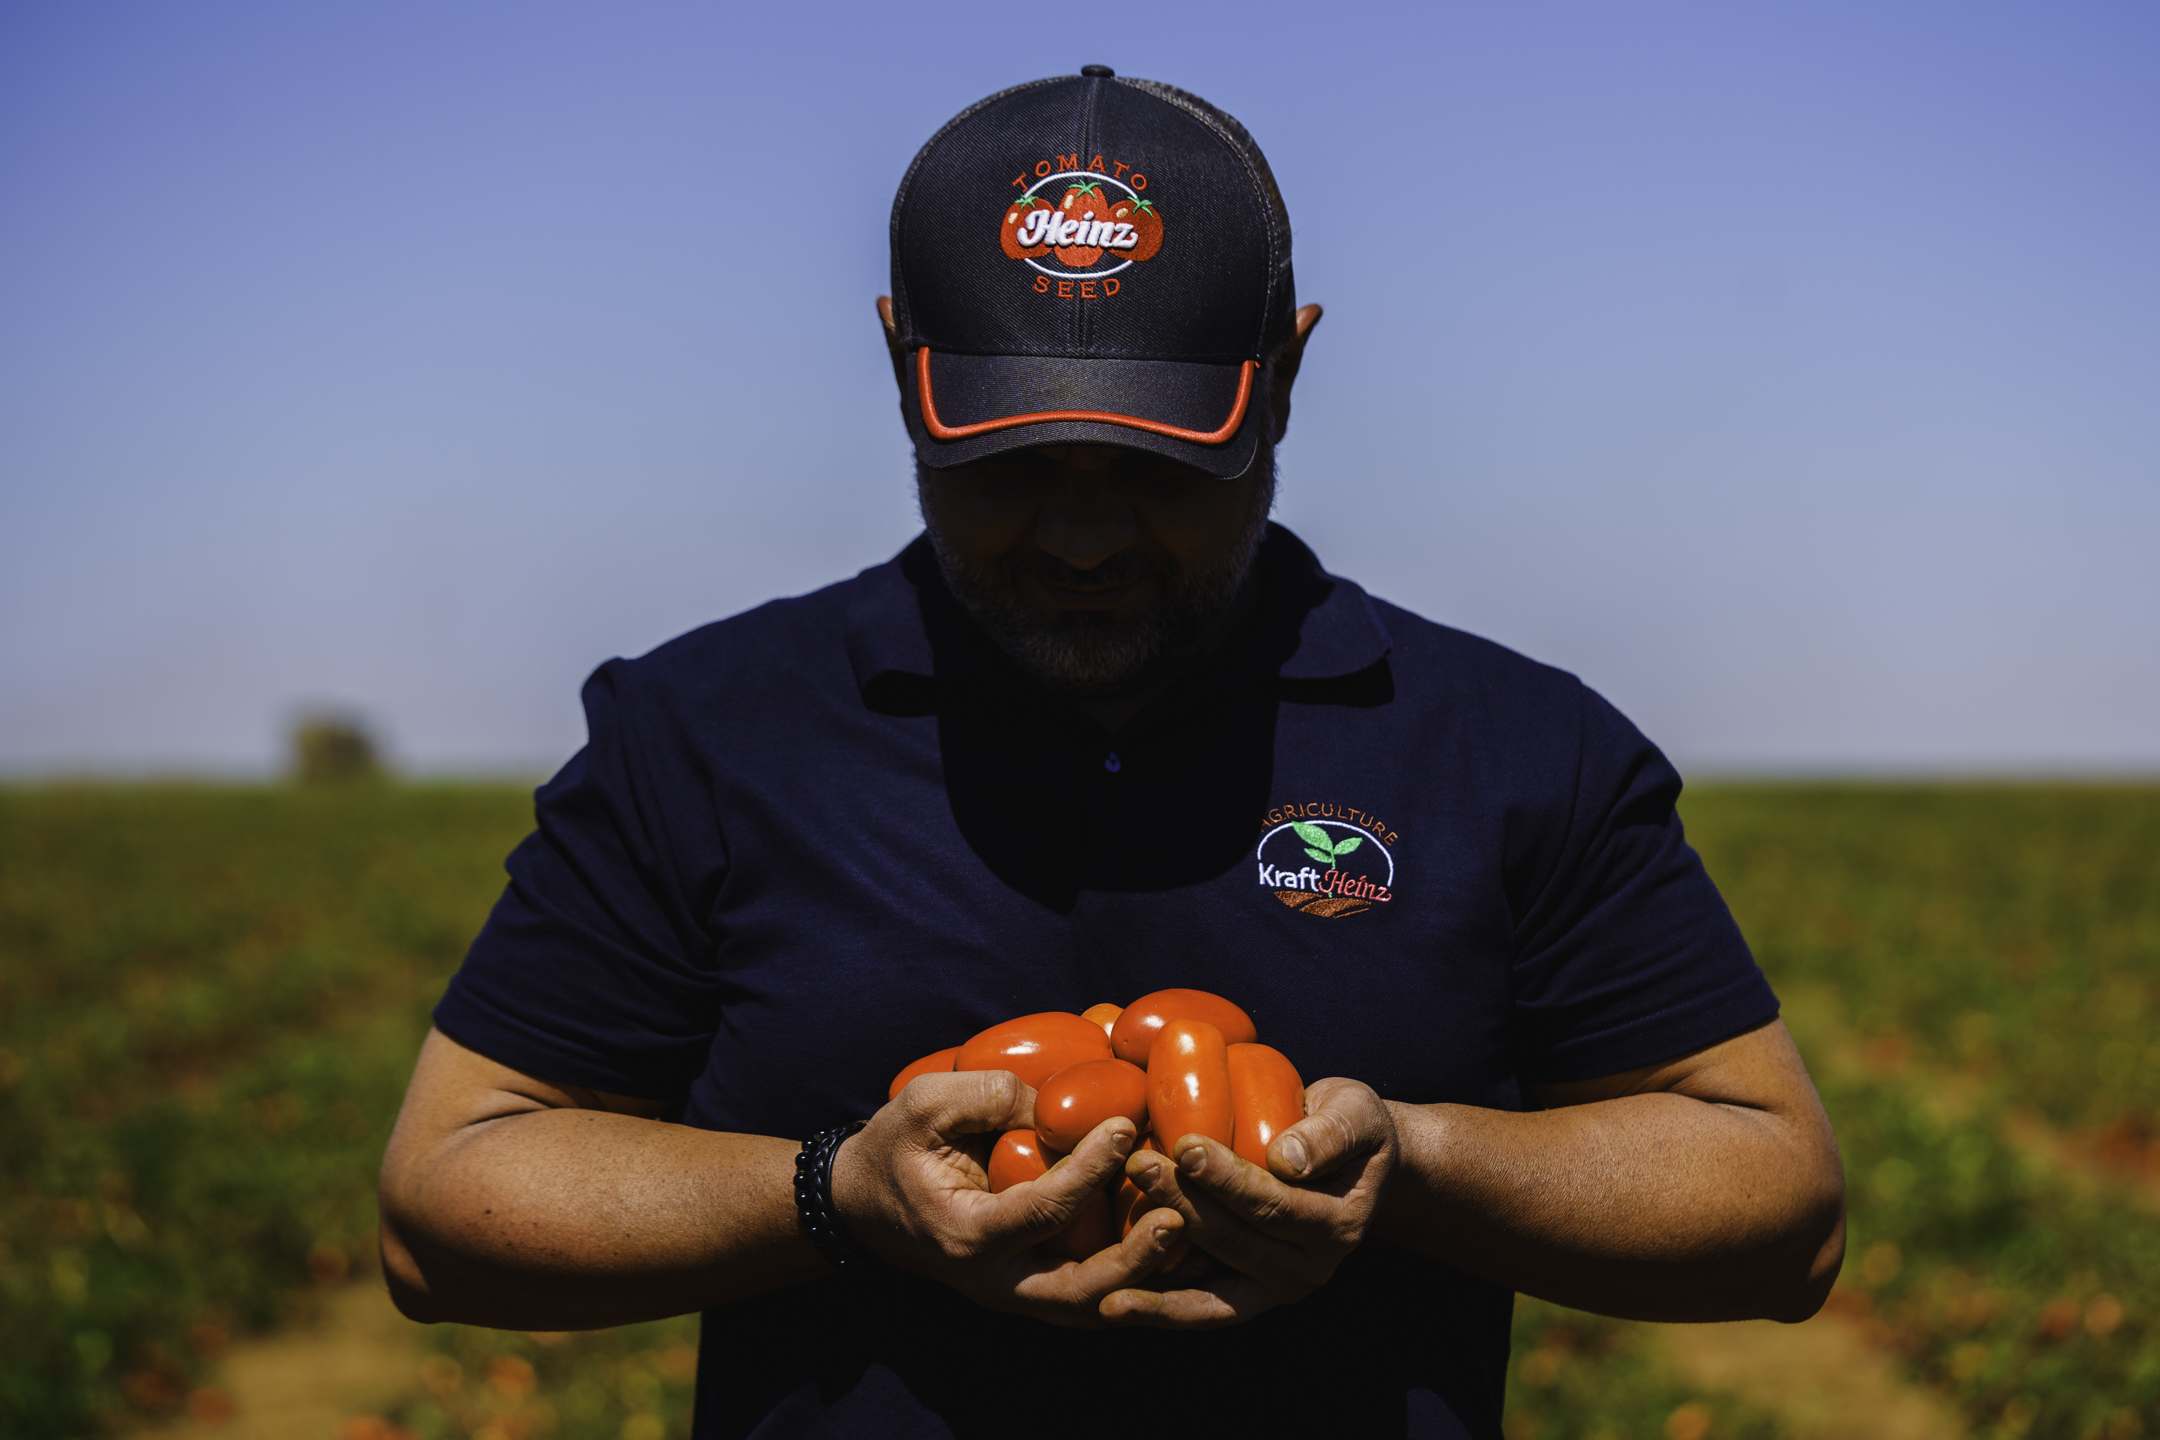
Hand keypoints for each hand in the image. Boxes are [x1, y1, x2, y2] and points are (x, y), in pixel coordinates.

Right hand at [829, 1069, 1187, 1327]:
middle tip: (1179, 1214)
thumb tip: (1060, 1101)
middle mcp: (994, 1280)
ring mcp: (1015, 1293)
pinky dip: (1134, 1277)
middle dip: (1135, 1259)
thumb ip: (989, 1094)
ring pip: (1093, 1306)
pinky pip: (1092, 1293)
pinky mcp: (1034, 1286)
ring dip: (1145, 1277)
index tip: (1125, 1124)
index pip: (1039, 1211)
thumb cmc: (896, 1146)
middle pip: (1079, 1292)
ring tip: (1190, 1232)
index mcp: (964, 1235)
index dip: (1087, 1169)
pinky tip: (1176, 1241)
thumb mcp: (925, 1104)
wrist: (865, 1203)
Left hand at [1101, 1076, 1399, 1327]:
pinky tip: (1115, 1303)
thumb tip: (1286, 1160)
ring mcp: (1278, 1288)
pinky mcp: (1249, 1295)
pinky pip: (1203, 1307)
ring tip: (1108, 1261)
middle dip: (1181, 1204)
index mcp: (1336, 1225)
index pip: (1272, 1204)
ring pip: (1212, 1288)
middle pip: (1233, 1240)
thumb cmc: (1351, 1126)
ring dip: (1158, 1273)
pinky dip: (1162, 1308)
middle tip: (1137, 1165)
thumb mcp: (1355, 1115)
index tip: (1186, 1145)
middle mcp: (1309, 1269)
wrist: (1357, 1165)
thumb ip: (1328, 1135)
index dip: (1228, 1178)